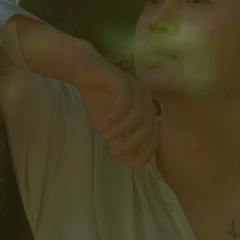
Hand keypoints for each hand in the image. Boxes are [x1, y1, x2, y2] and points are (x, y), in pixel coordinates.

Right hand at [74, 53, 159, 168]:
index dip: (147, 151)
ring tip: (105, 138)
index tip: (136, 165)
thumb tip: (134, 164)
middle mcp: (146, 99)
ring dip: (121, 130)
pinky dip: (115, 116)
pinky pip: (125, 102)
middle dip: (132, 144)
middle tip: (114, 152)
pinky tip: (104, 124)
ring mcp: (137, 88)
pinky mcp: (124, 81)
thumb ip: (122, 144)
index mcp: (147, 111)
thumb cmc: (99, 101)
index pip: (155, 135)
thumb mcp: (110, 129)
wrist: (84, 74)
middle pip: (148, 127)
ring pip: (138, 116)